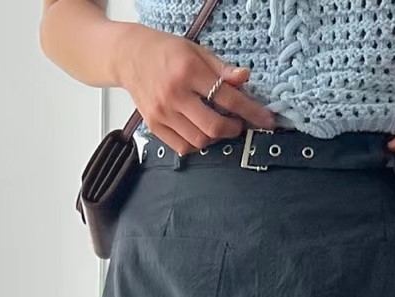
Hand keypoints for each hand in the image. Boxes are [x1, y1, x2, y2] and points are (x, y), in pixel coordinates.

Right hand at [113, 24, 277, 153]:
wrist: (129, 55)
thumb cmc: (165, 51)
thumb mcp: (196, 51)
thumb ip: (221, 69)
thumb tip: (245, 78)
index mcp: (188, 70)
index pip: (227, 97)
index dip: (251, 111)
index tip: (266, 120)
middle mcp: (174, 93)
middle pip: (213, 125)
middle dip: (232, 129)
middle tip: (238, 125)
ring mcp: (162, 112)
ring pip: (199, 140)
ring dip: (215, 138)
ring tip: (219, 126)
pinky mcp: (154, 125)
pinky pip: (182, 146)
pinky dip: (197, 144)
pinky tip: (201, 132)